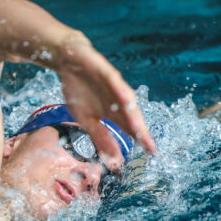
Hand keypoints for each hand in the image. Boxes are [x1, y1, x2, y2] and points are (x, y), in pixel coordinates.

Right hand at [54, 33, 157, 168]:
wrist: (70, 62)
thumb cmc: (79, 90)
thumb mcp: (86, 119)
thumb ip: (100, 136)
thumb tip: (113, 158)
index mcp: (114, 113)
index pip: (130, 129)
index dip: (140, 141)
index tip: (150, 154)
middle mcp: (118, 101)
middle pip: (132, 118)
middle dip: (141, 133)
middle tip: (150, 147)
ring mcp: (114, 87)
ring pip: (127, 102)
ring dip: (133, 116)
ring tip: (140, 130)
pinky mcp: (106, 72)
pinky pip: (115, 82)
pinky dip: (120, 91)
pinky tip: (126, 99)